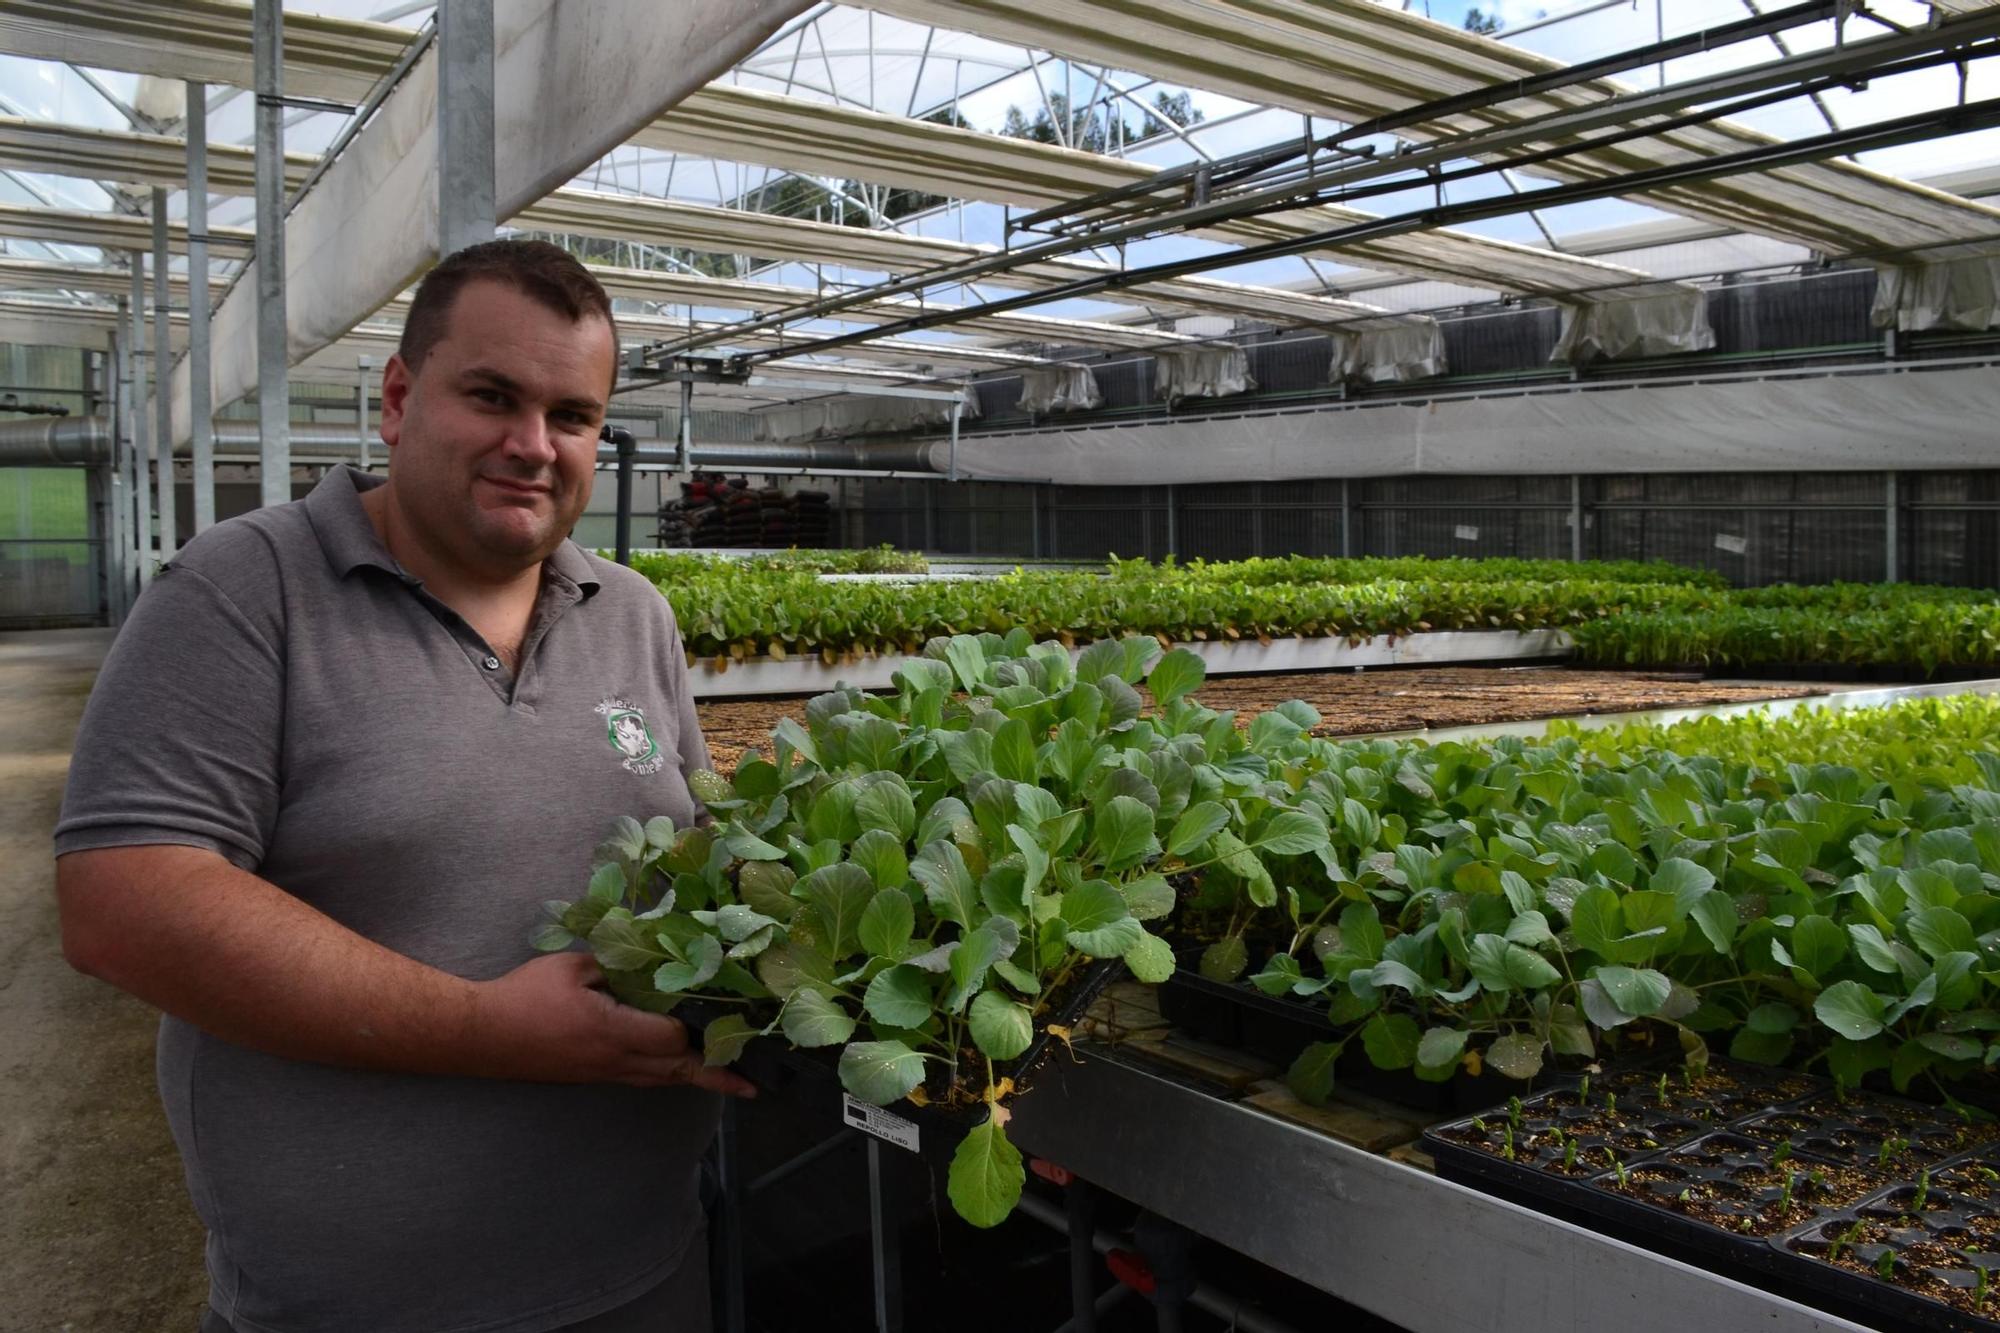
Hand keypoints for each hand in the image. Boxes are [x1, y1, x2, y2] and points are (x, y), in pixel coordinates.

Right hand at [466, 952, 755, 1096]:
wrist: (481, 1035)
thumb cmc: (525, 996)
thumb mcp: (573, 966)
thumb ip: (616, 963)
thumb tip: (650, 958)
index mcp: (612, 1031)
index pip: (671, 1036)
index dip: (695, 1024)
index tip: (719, 1006)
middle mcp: (614, 1061)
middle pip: (677, 1071)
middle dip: (717, 1075)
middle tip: (753, 1084)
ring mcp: (604, 1073)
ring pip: (661, 1080)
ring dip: (697, 1080)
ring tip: (731, 1084)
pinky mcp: (593, 1076)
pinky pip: (642, 1079)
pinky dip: (669, 1075)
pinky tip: (680, 1070)